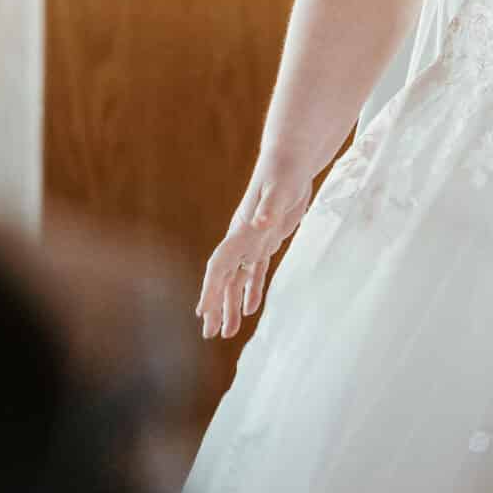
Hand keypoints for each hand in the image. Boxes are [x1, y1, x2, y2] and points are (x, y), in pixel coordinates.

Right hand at [195, 163, 314, 339]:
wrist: (290, 159)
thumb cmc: (283, 172)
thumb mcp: (278, 190)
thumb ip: (270, 207)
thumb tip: (261, 223)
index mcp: (240, 232)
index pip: (220, 266)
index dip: (211, 289)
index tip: (203, 312)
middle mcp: (242, 239)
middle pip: (224, 278)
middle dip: (216, 305)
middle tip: (209, 333)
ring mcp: (253, 241)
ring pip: (238, 279)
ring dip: (231, 304)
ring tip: (227, 332)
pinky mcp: (268, 240)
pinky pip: (255, 272)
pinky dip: (252, 290)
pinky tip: (250, 310)